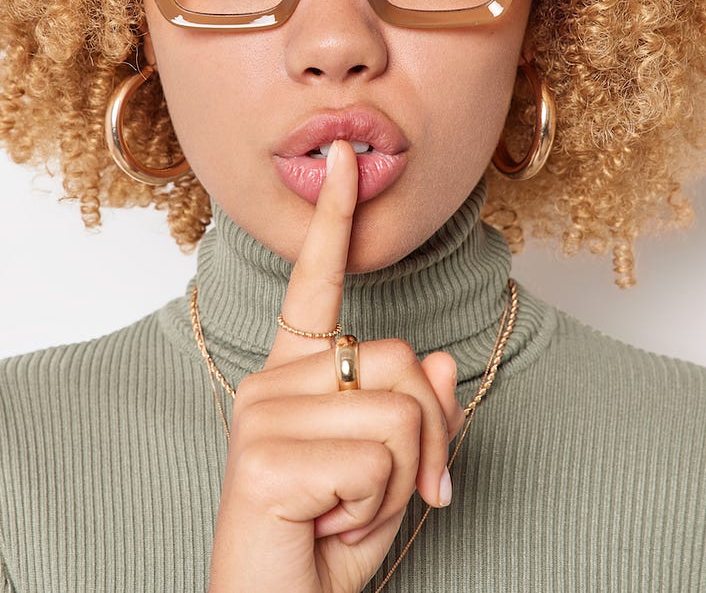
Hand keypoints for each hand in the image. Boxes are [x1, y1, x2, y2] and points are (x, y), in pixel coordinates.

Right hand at [208, 141, 464, 592]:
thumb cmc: (327, 547)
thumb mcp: (394, 474)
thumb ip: (418, 412)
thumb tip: (443, 359)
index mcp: (295, 377)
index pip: (318, 286)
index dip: (336, 221)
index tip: (347, 158)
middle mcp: (271, 382)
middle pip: (405, 360)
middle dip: (427, 437)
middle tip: (384, 496)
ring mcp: (263, 415)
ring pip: (402, 409)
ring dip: (401, 478)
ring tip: (346, 512)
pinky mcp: (265, 455)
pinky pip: (380, 455)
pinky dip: (377, 504)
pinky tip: (327, 523)